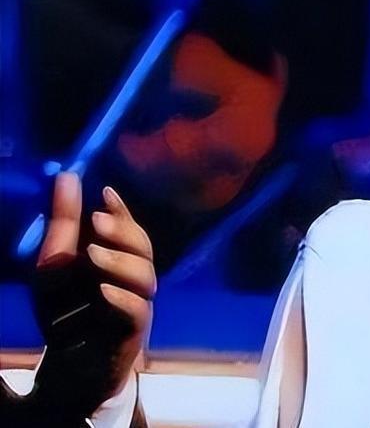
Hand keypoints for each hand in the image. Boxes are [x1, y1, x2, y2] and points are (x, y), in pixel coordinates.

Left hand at [30, 173, 154, 419]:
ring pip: (146, 278)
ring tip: (92, 254)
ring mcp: (137, 304)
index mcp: (117, 257)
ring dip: (120, 262)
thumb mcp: (54, 263)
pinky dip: (121, 299)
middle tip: (97, 222)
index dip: (122, 209)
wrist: (68, 363)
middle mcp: (132, 277)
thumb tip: (67, 175)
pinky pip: (137, 311)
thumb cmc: (65, 310)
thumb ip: (63, 223)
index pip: (129, 227)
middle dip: (124, 232)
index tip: (104, 193)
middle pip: (144, 249)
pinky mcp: (133, 332)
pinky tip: (102, 291)